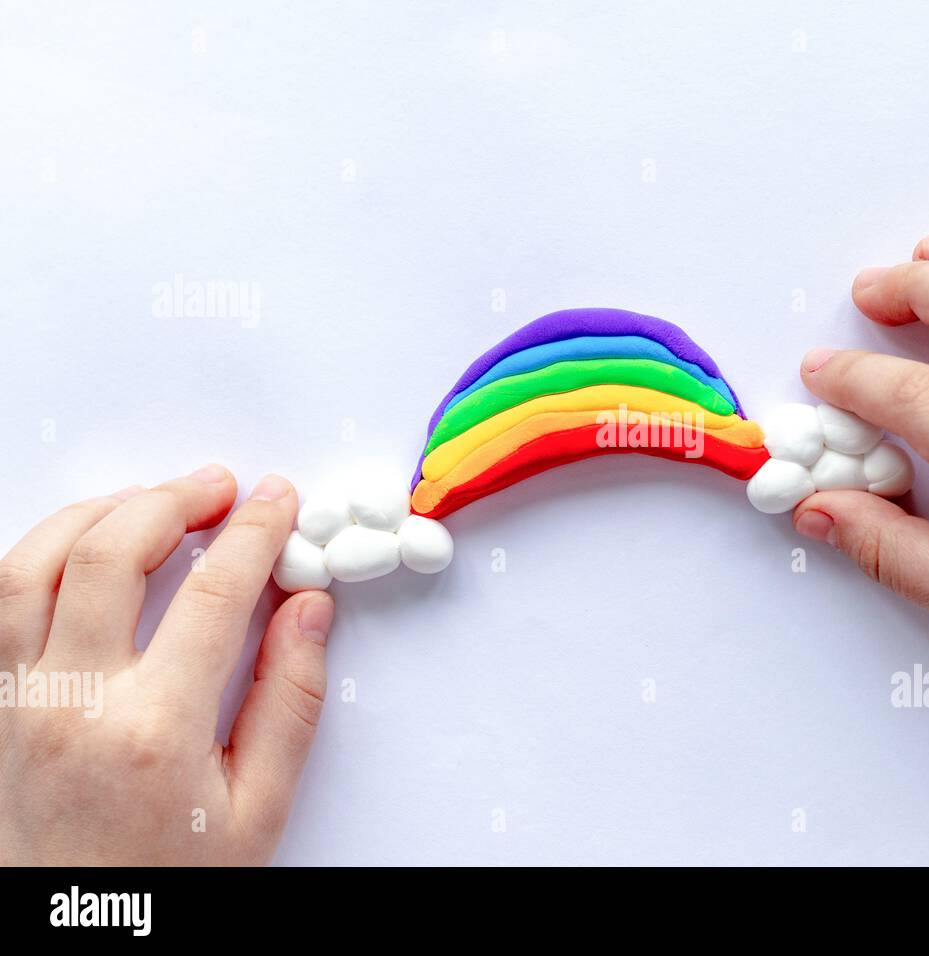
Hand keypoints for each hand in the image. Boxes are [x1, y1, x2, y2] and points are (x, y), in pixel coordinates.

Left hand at [0, 466, 330, 864]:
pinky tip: (77, 543)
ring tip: (149, 499)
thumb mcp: (256, 811)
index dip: (254, 532)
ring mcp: (18, 701)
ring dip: (97, 511)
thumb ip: (289, 703)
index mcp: (153, 729)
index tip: (277, 502)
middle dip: (174, 499)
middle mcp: (72, 703)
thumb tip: (308, 611)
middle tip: (220, 487)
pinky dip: (34, 554)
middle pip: (111, 553)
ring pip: (33, 564)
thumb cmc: (164, 882)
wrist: (73, 936)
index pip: (214, 592)